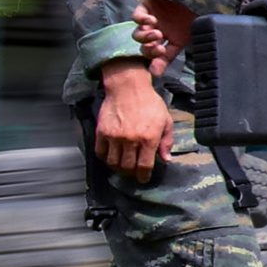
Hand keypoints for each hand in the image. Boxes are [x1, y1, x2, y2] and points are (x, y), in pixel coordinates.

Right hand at [94, 58, 175, 181]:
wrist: (128, 88)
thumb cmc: (150, 103)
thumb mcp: (166, 120)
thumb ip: (167, 141)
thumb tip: (166, 160)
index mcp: (148, 138)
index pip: (144, 166)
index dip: (144, 176)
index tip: (144, 179)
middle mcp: (130, 140)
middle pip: (127, 167)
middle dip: (131, 174)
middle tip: (133, 174)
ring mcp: (114, 137)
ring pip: (113, 162)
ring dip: (118, 168)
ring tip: (123, 168)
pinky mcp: (102, 132)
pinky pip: (100, 152)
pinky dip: (105, 159)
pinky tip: (111, 158)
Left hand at [134, 0, 194, 72]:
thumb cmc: (201, 11)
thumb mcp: (193, 35)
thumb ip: (177, 53)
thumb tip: (163, 70)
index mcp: (173, 39)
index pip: (160, 55)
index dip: (156, 62)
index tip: (155, 70)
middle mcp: (161, 30)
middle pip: (145, 47)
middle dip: (150, 50)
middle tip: (159, 48)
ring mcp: (153, 19)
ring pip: (138, 34)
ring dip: (145, 38)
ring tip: (156, 34)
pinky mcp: (147, 6)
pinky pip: (137, 16)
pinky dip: (141, 21)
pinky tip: (152, 21)